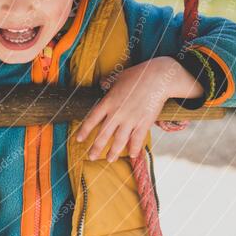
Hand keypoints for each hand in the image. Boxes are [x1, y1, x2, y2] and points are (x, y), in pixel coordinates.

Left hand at [74, 57, 199, 161]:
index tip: (78, 139)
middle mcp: (117, 113)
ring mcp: (130, 119)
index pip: (92, 119)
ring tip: (109, 160)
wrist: (156, 78)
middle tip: (90, 157)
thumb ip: (108, 82)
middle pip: (104, 134)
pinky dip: (134, 148)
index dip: (84, 131)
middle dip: (96, 147)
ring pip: (119, 140)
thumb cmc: (136, 76)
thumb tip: (101, 83)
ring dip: (113, 151)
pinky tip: (130, 154)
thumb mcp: (118, 77)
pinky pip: (137, 139)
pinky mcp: (144, 122)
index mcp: (108, 102)